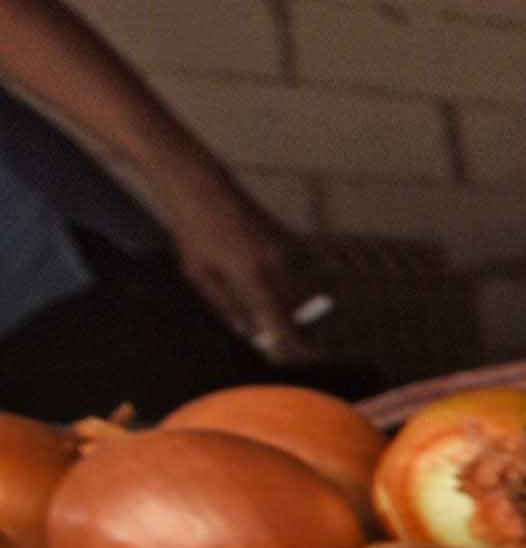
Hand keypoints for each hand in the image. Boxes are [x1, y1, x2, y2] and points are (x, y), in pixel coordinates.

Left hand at [165, 189, 313, 357]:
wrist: (203, 189)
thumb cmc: (193, 232)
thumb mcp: (197, 274)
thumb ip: (225, 306)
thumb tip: (248, 332)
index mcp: (252, 279)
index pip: (282, 324)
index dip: (290, 345)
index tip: (293, 359)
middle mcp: (278, 267)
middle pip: (302, 311)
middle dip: (298, 328)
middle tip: (288, 340)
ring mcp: (289, 252)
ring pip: (309, 292)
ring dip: (303, 308)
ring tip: (286, 315)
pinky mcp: (292, 239)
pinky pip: (307, 271)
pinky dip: (304, 285)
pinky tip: (290, 288)